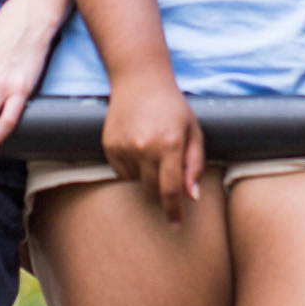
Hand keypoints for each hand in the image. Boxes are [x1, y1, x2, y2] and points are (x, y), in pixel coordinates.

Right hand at [100, 69, 203, 224]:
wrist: (140, 80)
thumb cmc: (173, 107)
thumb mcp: (193, 131)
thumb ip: (195, 165)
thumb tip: (192, 197)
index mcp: (170, 144)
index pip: (171, 190)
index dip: (174, 211)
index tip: (175, 225)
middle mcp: (146, 147)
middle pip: (151, 190)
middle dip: (160, 191)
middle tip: (166, 174)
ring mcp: (125, 147)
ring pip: (135, 182)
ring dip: (145, 177)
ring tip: (151, 151)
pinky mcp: (109, 146)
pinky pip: (121, 173)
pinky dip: (131, 168)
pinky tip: (137, 147)